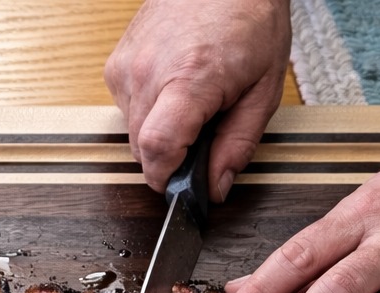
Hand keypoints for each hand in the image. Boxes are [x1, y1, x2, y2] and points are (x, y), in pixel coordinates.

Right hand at [104, 0, 290, 201]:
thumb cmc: (249, 17)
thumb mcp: (264, 88)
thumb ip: (239, 144)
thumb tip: (216, 187)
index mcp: (190, 78)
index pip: (157, 149)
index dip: (166, 177)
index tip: (181, 184)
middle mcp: (148, 72)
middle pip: (142, 148)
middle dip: (170, 156)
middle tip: (203, 133)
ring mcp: (126, 66)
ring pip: (133, 132)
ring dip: (159, 132)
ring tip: (191, 102)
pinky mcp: (116, 63)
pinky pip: (125, 108)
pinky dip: (148, 111)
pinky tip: (172, 88)